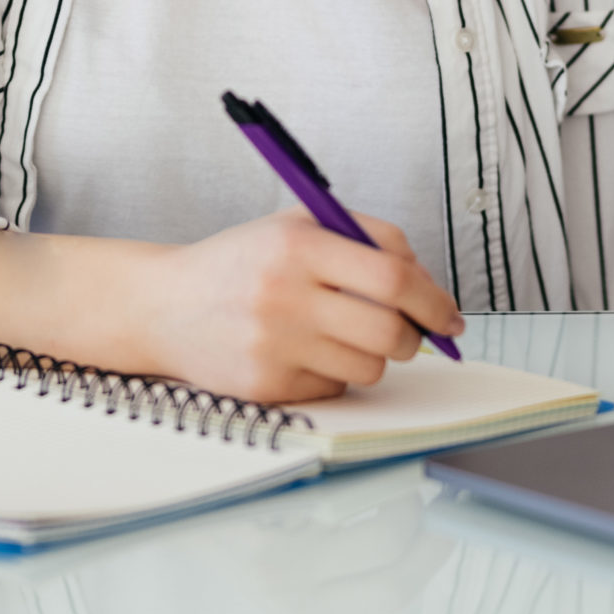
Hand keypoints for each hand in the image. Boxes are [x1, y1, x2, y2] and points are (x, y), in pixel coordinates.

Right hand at [141, 209, 465, 403]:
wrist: (163, 305)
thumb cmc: (240, 263)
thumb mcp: (294, 226)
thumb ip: (365, 238)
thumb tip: (429, 285)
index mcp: (297, 243)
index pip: (392, 275)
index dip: (434, 299)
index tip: (450, 316)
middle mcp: (283, 293)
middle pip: (390, 329)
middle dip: (414, 336)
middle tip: (410, 333)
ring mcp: (273, 344)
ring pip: (369, 365)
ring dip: (371, 354)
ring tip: (339, 334)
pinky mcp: (265, 384)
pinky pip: (335, 386)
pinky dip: (333, 372)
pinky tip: (300, 352)